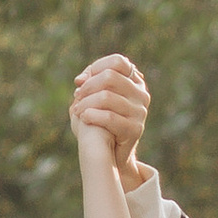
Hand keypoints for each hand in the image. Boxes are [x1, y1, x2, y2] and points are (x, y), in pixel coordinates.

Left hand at [71, 54, 151, 189]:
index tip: (82, 81)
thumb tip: (80, 79)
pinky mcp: (136, 129)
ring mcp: (140, 112)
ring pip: (106, 97)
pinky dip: (91, 115)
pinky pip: (109, 117)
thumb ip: (89, 83)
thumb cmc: (99, 122)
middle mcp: (141, 94)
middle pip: (110, 77)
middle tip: (77, 97)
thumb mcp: (94, 98)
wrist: (110, 154)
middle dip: (88, 86)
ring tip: (77, 111)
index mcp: (134, 82)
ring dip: (86, 103)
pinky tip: (84, 117)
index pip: (118, 62)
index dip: (97, 67)